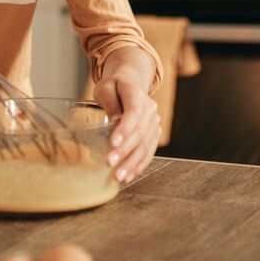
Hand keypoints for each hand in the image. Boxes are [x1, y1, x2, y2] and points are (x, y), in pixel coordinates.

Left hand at [92, 57, 160, 183]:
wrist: (130, 84)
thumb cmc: (114, 87)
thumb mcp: (105, 88)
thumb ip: (110, 103)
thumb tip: (114, 121)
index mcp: (137, 95)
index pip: (133, 113)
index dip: (125, 129)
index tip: (113, 143)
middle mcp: (150, 110)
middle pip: (140, 133)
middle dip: (125, 151)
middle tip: (110, 163)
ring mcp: (154, 123)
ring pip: (146, 146)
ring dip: (132, 163)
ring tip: (118, 176)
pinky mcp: (154, 134)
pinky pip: (149, 152)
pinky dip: (139, 165)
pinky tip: (129, 175)